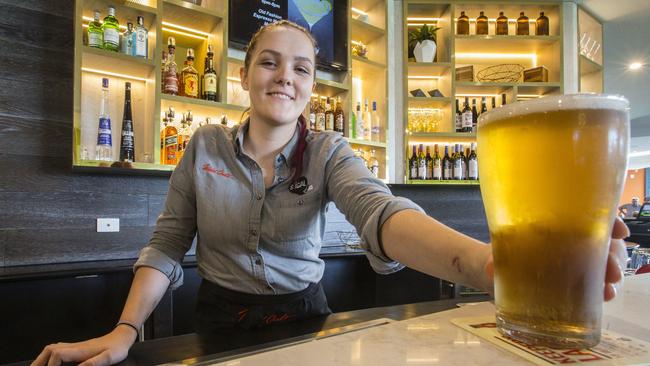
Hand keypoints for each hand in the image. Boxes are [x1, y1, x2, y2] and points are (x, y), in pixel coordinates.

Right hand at [30, 326, 136, 365]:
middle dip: (39, 361)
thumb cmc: (117, 349)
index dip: (51, 365)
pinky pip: (57, 349)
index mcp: (80, 350)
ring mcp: (75, 345)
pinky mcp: (76, 347)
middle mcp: (75, 346)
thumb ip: (95, 363)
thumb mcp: (109, 358)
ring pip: (51, 348)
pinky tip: (48, 362)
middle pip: (50, 350)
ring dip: (42, 358)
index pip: (57, 354)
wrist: (122, 337)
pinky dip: (48, 356)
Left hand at [483, 217, 629, 301]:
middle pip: (604, 240)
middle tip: (610, 270)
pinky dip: (606, 287)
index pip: (591, 215)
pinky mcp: (575, 281)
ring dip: (613, 272)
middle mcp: (571, 239)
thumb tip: (490, 267)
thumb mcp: (494, 250)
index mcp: (557, 223)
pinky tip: (606, 295)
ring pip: (606, 260)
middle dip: (613, 253)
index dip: (609, 221)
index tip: (617, 230)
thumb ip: (492, 259)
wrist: (491, 271)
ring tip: (609, 287)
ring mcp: (575, 260)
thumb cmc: (497, 252)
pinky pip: (597, 281)